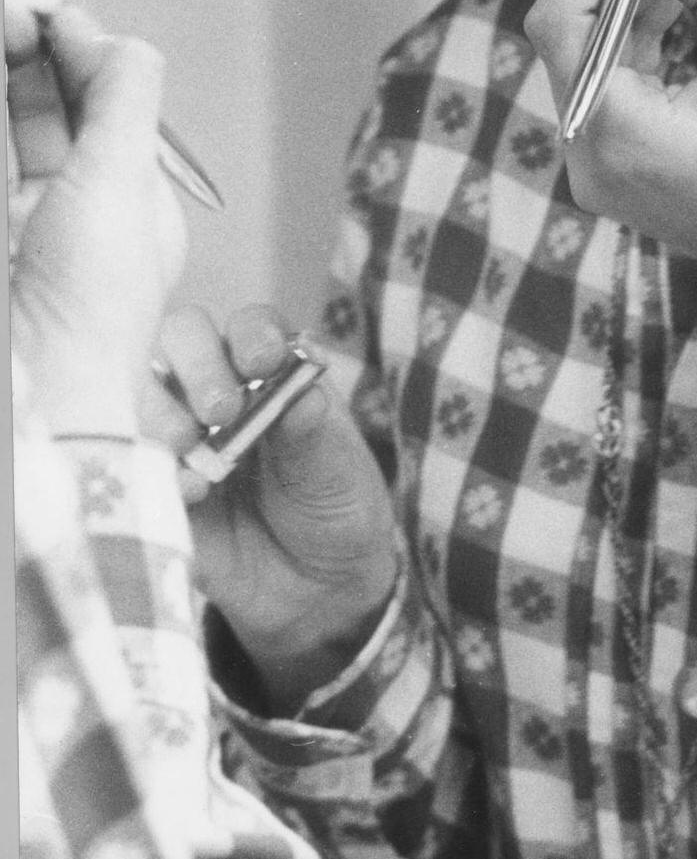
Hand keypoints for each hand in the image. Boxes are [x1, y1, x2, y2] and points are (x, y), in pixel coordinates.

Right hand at [7, 0, 186, 435]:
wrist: (35, 392)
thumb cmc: (92, 297)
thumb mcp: (125, 179)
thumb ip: (123, 97)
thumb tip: (114, 34)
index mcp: (126, 200)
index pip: (104, 102)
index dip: (76, 47)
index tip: (45, 1)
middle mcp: (71, 210)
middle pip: (45, 109)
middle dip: (28, 52)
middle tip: (13, 5)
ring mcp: (20, 225)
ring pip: (15, 132)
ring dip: (10, 76)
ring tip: (5, 23)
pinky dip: (3, 115)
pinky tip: (4, 69)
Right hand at [150, 302, 397, 710]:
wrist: (317, 593)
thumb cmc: (335, 509)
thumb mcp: (338, 470)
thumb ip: (314, 432)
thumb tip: (299, 392)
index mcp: (272, 373)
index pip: (251, 328)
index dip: (252, 334)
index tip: (264, 361)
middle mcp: (219, 391)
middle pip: (184, 340)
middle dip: (199, 363)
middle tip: (221, 407)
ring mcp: (181, 434)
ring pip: (146, 392)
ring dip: (163, 411)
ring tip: (191, 445)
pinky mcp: (155, 485)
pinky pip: (132, 461)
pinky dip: (152, 468)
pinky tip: (185, 489)